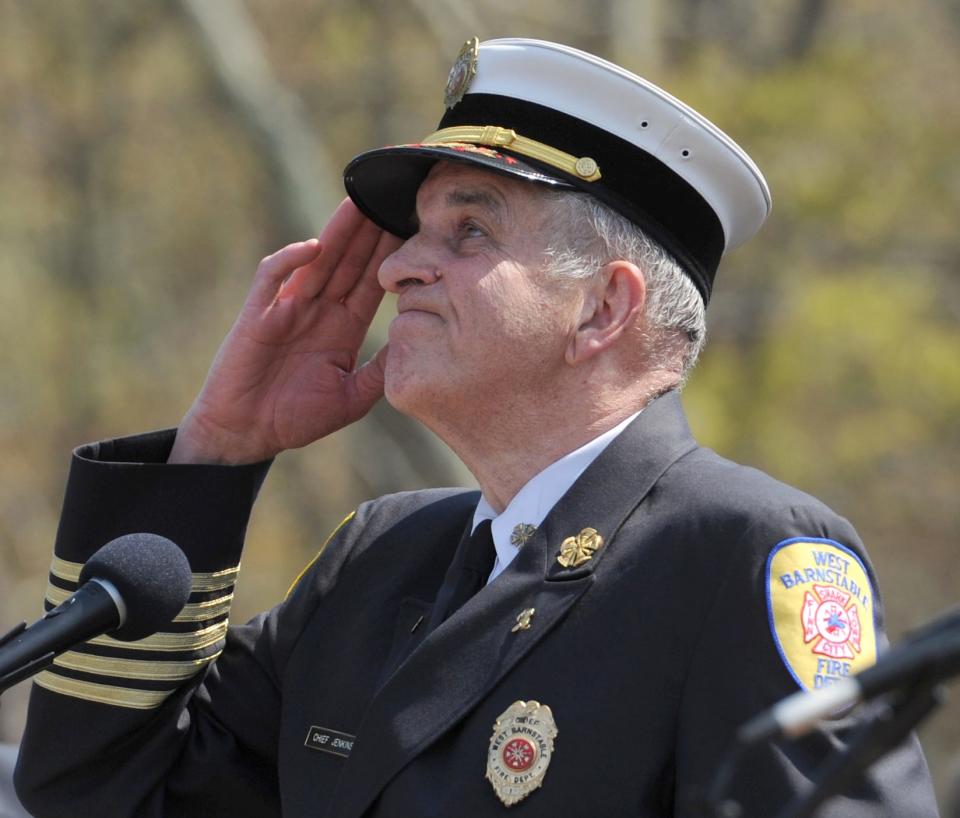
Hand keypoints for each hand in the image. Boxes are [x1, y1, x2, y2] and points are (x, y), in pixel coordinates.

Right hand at [169, 199, 402, 464]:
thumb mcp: (352, 398)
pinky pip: (273, 279)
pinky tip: (313, 247)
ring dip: (338, 233)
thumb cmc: (296, 419)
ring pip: (318, 261)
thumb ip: (381, 371)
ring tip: (360, 203)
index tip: (415, 230)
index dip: (391, 256)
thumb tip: (414, 343)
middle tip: (393, 199)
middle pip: (349, 262)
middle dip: (370, 232)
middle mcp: (318, 311)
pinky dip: (290, 261)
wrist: (246, 435)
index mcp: (343, 328)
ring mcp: (288, 309)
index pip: (371, 283)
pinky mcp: (259, 315)